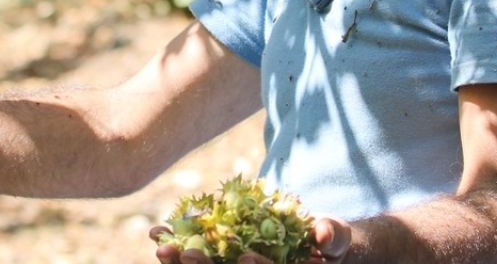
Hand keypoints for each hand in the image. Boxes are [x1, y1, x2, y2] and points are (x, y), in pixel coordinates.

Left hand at [148, 217, 350, 263]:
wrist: (316, 247)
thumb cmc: (331, 243)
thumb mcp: (338, 238)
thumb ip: (333, 235)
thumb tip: (322, 234)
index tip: (246, 258)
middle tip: (186, 253)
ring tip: (162, 247)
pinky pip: (196, 262)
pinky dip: (175, 254)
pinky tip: (158, 237)